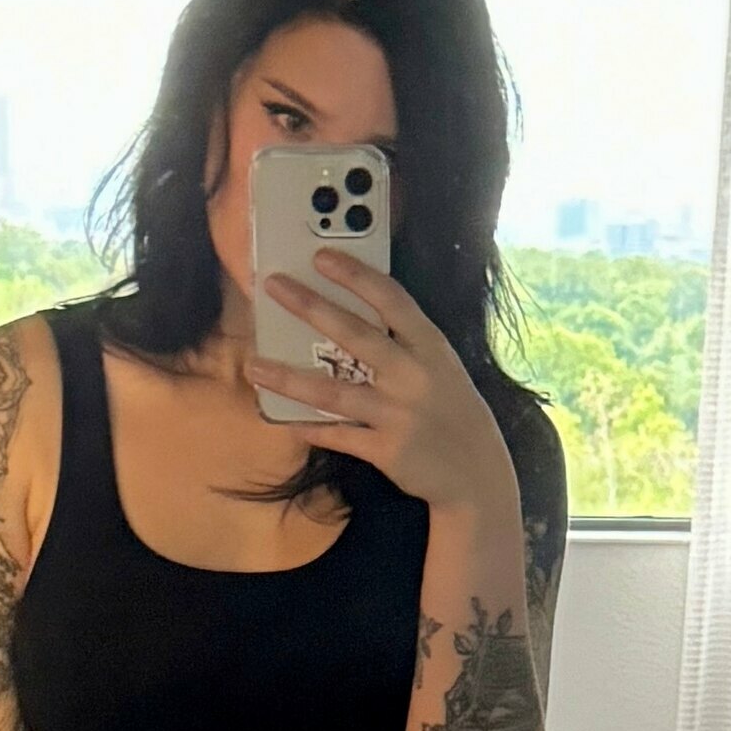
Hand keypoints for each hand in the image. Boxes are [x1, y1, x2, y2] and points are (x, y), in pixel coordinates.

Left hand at [250, 245, 518, 525]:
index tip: (322, 257)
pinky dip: (309, 428)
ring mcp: (397, 414)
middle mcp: (413, 376)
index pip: (391, 299)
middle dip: (311, 307)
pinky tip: (283, 420)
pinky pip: (337, 435)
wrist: (477, 473)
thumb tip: (349, 318)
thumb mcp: (441, 367)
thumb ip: (404, 343)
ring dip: (288, 378)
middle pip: (354, 335)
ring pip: (332, 392)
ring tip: (253, 366)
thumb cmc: (452, 411)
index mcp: (430, 347)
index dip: (355, 275)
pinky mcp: (385, 450)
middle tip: (274, 287)